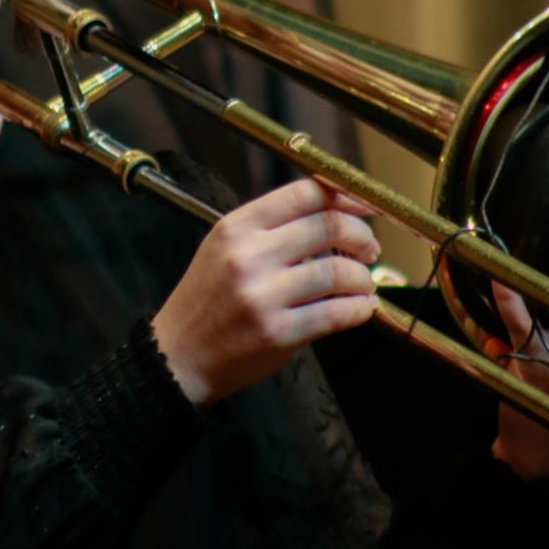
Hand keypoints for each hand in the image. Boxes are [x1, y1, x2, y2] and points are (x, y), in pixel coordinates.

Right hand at [152, 177, 379, 406]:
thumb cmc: (207, 300)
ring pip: (338, 272)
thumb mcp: (225, 247)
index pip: (303, 194)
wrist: (179, 355)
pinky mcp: (278, 333)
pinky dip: (359, 309)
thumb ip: (271, 227)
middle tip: (369, 249)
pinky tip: (360, 308)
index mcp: (236, 226)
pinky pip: (336, 314)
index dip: (345, 197)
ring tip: (362, 284)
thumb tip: (333, 213)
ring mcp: (264, 295)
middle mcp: (249, 255)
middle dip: (362, 237)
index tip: (364, 208)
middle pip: (328, 227)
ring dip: (362, 278)